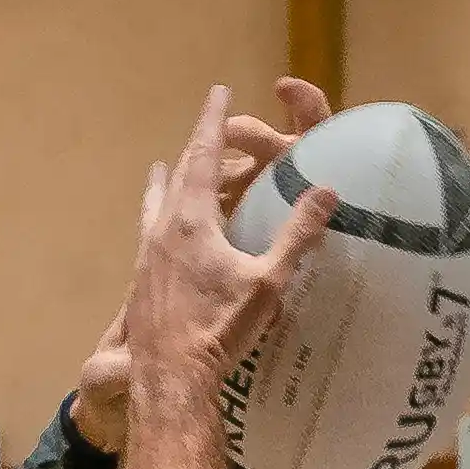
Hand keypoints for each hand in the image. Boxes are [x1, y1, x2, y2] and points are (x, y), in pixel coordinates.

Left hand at [74, 78, 328, 453]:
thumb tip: (328, 190)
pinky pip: (149, 234)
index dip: (212, 122)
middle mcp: (162, 231)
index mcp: (192, 221)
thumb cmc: (221, 329)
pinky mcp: (141, 282)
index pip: (202, 156)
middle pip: (176, 175)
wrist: (171, 377)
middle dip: (192, 147)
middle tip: (202, 127)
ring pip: (153, 205)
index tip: (217, 92)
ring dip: (163, 182)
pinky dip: (157, 216)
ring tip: (161, 168)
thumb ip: (298, 234)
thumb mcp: (268, 281)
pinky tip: (158, 232)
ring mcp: (147, 257)